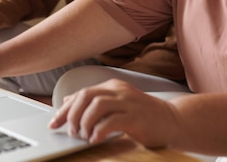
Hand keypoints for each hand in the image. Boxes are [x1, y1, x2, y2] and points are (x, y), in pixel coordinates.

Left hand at [49, 79, 178, 147]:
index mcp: (112, 86)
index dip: (64, 109)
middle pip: (86, 96)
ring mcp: (128, 102)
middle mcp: (118, 91)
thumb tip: (69, 101)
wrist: (173, 121)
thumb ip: (95, 102)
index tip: (54, 124)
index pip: (81, 93)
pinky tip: (95, 139)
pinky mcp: (136, 117)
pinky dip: (99, 131)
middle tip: (70, 132)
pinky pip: (112, 121)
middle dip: (72, 115)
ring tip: (83, 136)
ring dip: (85, 122)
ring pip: (97, 106)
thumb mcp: (116, 104)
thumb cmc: (143, 116)